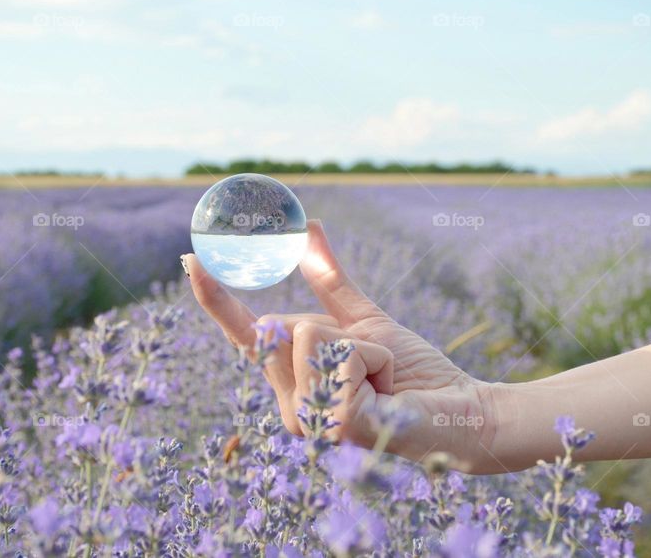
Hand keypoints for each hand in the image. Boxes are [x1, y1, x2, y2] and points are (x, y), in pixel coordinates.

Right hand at [184, 220, 497, 471]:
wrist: (460, 409)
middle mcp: (290, 407)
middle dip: (336, 328)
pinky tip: (387, 390)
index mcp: (293, 382)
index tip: (189, 259)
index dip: (217, 298)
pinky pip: (338, 352)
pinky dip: (373, 356)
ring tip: (382, 377)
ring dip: (360, 344)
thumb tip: (308, 227)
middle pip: (282, 326)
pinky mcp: (330, 423)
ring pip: (308, 334)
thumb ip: (330, 280)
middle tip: (374, 363)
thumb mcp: (364, 319)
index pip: (247, 335)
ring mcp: (307, 421)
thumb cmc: (412, 373)